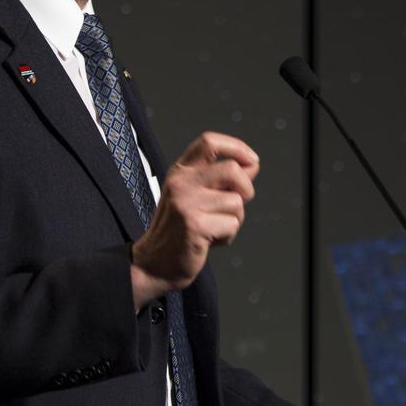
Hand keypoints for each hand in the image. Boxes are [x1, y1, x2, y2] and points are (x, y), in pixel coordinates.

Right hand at [130, 132, 259, 308]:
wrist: (153, 264)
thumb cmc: (179, 230)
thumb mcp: (195, 196)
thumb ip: (220, 180)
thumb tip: (252, 165)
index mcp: (180, 172)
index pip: (209, 142)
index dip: (237, 147)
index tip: (251, 161)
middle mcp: (181, 182)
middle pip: (232, 169)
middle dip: (246, 188)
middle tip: (237, 204)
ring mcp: (185, 203)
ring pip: (236, 202)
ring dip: (234, 220)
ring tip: (214, 228)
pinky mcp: (194, 225)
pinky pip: (232, 225)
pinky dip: (227, 236)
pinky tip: (208, 241)